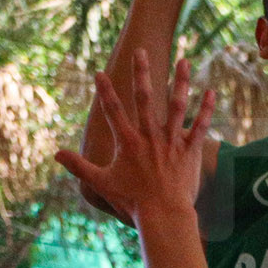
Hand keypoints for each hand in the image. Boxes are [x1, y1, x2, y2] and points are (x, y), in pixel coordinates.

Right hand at [61, 54, 216, 229]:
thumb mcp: (101, 183)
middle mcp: (150, 137)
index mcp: (128, 142)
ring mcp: (172, 142)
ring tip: (184, 60)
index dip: (105, 91)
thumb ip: (79, 167)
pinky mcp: (190, 150)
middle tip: (141, 51)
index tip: (99, 72)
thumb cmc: (132, 202)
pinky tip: (211, 91)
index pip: (113, 111)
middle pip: (145, 98)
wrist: (164, 216)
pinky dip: (206, 109)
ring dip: (181, 81)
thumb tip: (56, 154)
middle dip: (142, 73)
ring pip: (177, 105)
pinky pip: (201, 125)